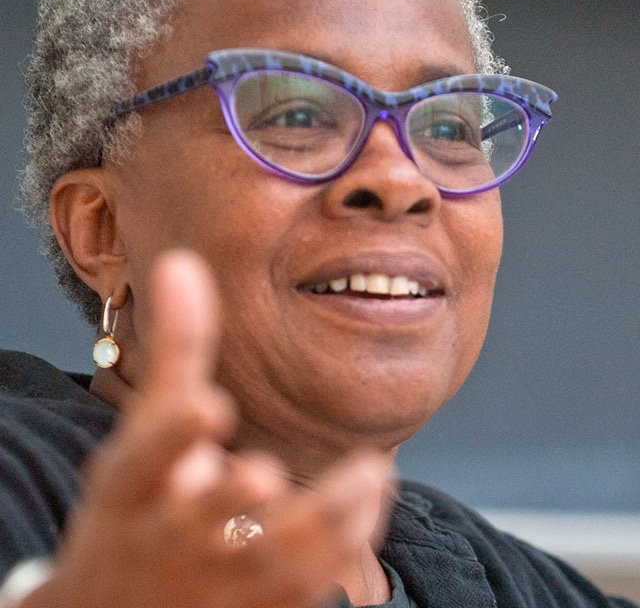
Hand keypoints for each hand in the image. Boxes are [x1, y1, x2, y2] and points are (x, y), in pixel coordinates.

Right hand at [25, 251, 388, 607]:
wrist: (119, 604)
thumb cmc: (141, 501)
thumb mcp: (149, 426)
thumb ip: (178, 348)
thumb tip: (183, 263)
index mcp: (131, 487)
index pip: (143, 460)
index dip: (170, 436)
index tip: (208, 407)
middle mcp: (167, 536)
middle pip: (200, 522)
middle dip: (230, 498)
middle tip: (264, 469)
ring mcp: (212, 582)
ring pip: (269, 562)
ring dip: (319, 525)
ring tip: (368, 476)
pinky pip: (303, 587)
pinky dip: (342, 550)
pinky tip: (373, 503)